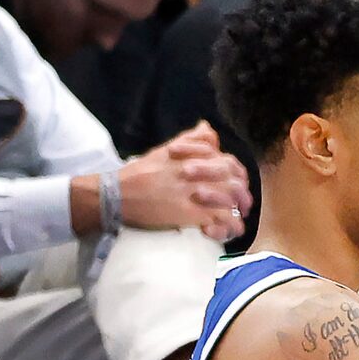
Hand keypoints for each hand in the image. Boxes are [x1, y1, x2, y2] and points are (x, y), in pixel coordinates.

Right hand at [119, 124, 249, 239]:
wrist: (115, 194)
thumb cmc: (139, 173)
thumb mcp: (165, 150)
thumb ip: (190, 139)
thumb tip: (207, 126)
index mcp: (194, 157)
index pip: (229, 163)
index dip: (238, 176)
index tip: (238, 186)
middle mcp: (198, 172)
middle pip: (234, 183)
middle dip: (243, 197)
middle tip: (242, 207)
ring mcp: (194, 192)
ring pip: (230, 202)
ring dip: (237, 214)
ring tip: (235, 223)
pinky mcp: (188, 212)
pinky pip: (218, 219)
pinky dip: (226, 227)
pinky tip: (225, 233)